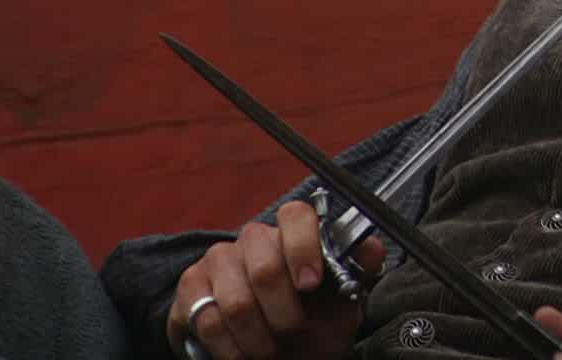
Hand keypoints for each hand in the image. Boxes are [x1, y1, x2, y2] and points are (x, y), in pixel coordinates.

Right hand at [167, 199, 385, 359]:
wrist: (279, 351)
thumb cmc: (314, 320)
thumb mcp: (344, 298)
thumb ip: (359, 269)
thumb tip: (370, 248)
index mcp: (294, 232)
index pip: (296, 215)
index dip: (302, 248)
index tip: (311, 284)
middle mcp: (255, 238)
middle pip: (264, 268)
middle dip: (284, 314)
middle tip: (293, 332)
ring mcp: (219, 259)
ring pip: (237, 302)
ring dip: (259, 338)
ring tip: (270, 348)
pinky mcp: (191, 287)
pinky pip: (208, 320)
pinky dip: (231, 349)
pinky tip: (243, 353)